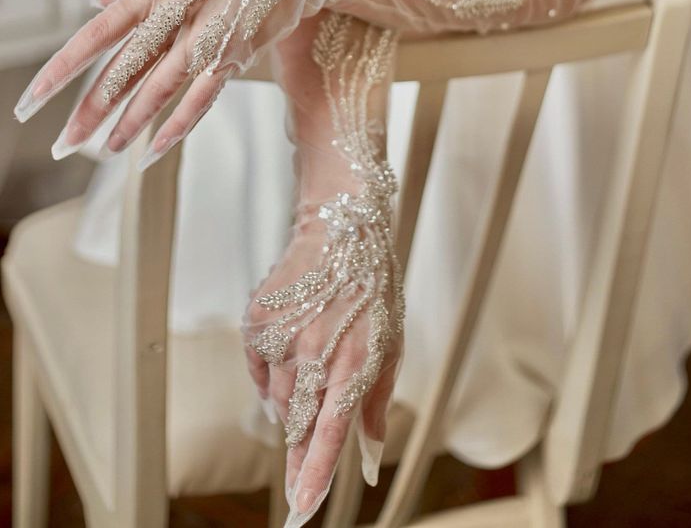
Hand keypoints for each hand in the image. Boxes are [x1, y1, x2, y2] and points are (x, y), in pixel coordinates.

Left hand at [13, 0, 335, 168]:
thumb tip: (95, 3)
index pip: (95, 35)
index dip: (60, 70)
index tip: (31, 101)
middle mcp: (174, 11)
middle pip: (121, 70)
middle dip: (89, 111)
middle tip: (62, 144)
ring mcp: (206, 33)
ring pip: (158, 88)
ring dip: (130, 124)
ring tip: (107, 152)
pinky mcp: (236, 51)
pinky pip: (202, 96)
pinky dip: (179, 124)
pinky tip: (157, 149)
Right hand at [244, 215, 401, 526]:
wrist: (340, 233)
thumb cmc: (372, 290)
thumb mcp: (391, 347)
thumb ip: (376, 406)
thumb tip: (369, 459)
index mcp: (354, 359)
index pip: (329, 432)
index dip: (313, 474)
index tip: (301, 507)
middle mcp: (314, 350)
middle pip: (298, 422)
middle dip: (303, 443)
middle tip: (305, 452)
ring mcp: (281, 335)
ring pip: (277, 399)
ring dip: (293, 401)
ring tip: (314, 365)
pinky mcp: (257, 321)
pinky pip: (258, 372)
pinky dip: (272, 374)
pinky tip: (292, 349)